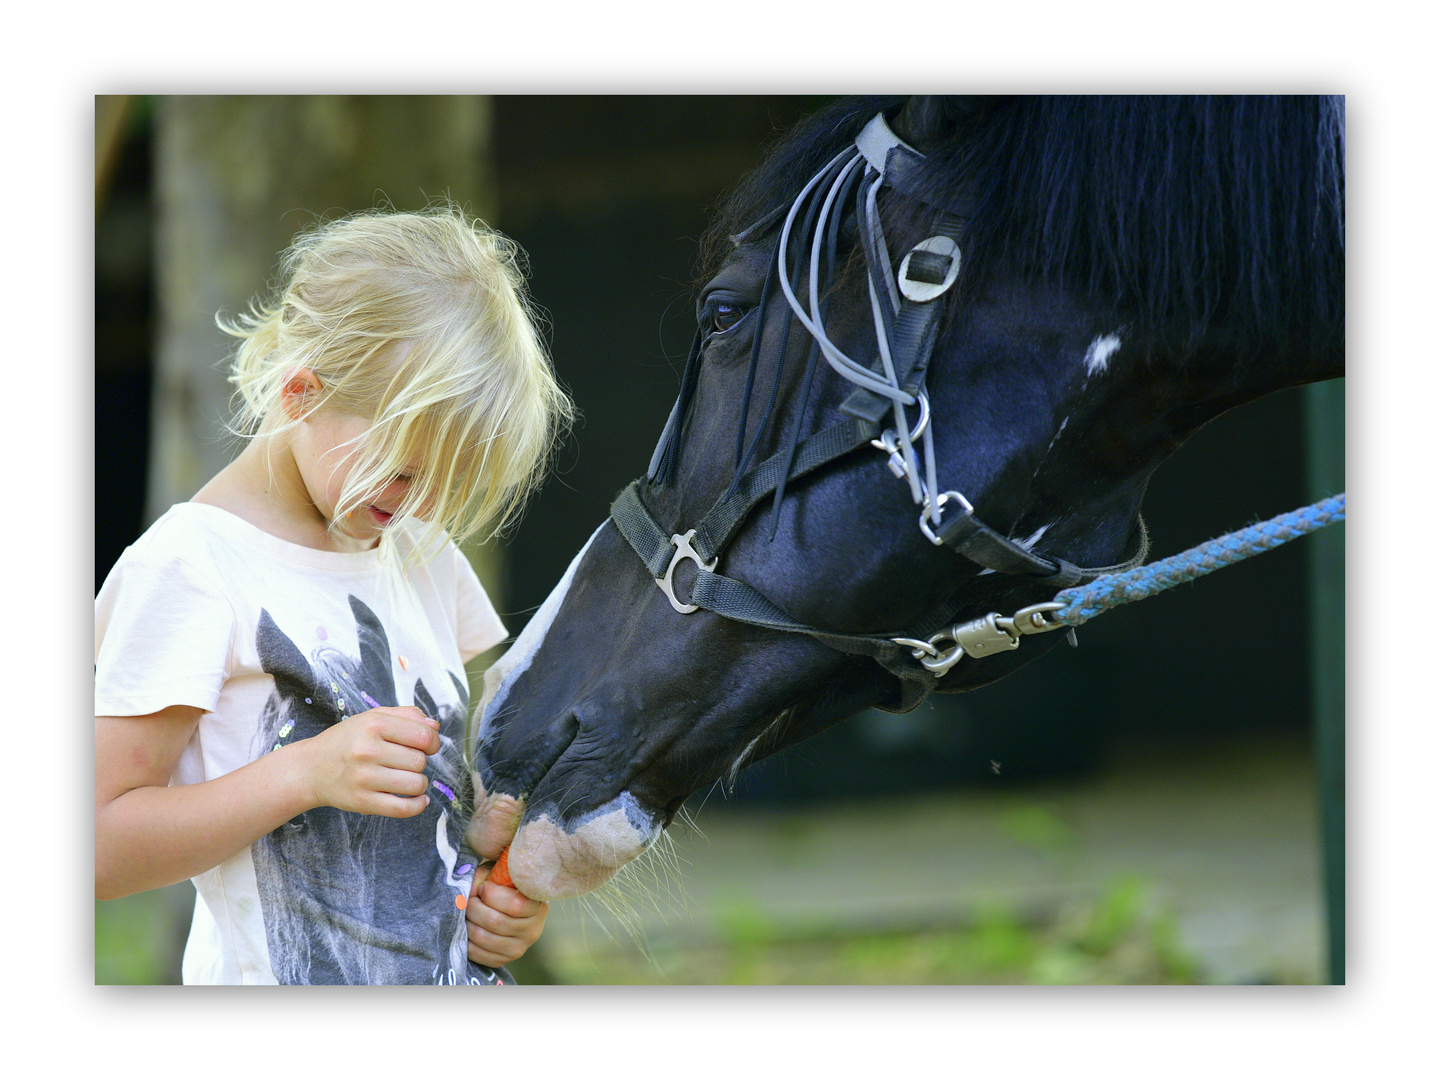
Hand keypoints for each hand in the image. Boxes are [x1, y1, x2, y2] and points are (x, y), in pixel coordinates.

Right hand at [299, 705, 440, 816]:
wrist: (311, 768)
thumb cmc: (347, 740)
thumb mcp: (372, 717)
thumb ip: (407, 715)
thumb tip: (435, 727)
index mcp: (373, 725)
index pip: (424, 736)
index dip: (433, 742)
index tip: (428, 746)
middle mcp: (367, 750)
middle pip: (420, 761)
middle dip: (419, 762)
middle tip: (403, 761)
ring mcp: (364, 778)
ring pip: (416, 784)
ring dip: (419, 784)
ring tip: (407, 779)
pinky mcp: (362, 802)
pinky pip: (403, 809)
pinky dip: (418, 806)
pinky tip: (419, 800)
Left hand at [465, 868, 549, 967]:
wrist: (506, 909)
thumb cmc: (502, 887)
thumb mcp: (500, 875)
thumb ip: (488, 876)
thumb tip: (474, 888)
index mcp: (538, 907)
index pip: (515, 904)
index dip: (492, 894)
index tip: (484, 886)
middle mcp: (533, 930)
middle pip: (495, 921)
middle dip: (474, 907)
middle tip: (469, 900)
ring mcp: (519, 949)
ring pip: (483, 937)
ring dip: (467, 923)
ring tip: (466, 913)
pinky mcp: (503, 960)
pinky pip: (477, 953)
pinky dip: (466, 940)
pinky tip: (467, 928)